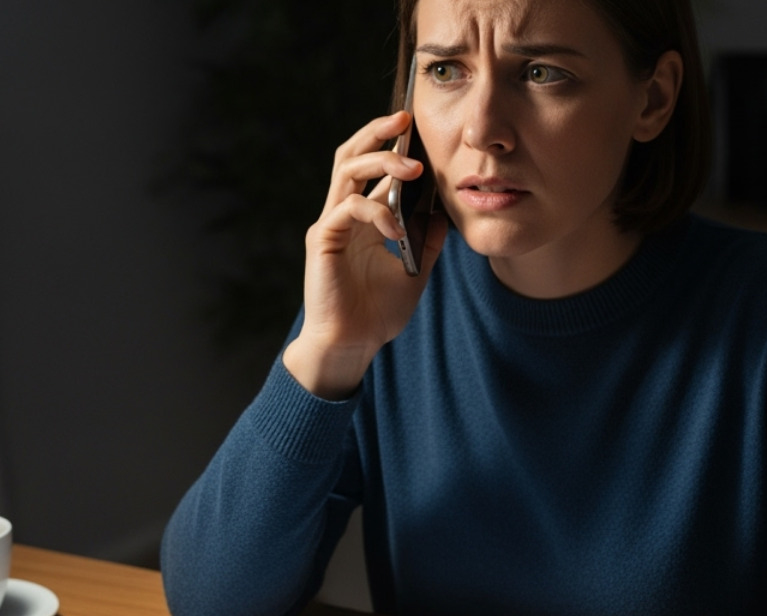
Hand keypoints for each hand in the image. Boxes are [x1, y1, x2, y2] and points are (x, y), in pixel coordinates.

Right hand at [282, 110, 447, 399]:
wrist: (351, 345)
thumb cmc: (376, 313)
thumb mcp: (415, 271)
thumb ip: (427, 241)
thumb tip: (443, 212)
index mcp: (362, 219)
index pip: (371, 167)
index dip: (390, 143)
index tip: (416, 128)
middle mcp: (343, 214)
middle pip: (351, 154)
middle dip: (377, 132)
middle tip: (405, 118)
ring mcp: (331, 225)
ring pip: (346, 170)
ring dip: (380, 161)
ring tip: (413, 166)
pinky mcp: (323, 240)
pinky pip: (347, 209)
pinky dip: (375, 211)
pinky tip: (396, 228)